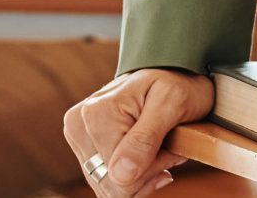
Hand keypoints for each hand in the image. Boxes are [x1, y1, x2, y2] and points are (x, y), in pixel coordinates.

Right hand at [62, 67, 211, 197]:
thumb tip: (120, 175)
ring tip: (159, 148)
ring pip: (109, 186)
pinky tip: (149, 158)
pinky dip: (133, 177)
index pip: (119, 177)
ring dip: (142, 175)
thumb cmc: (178, 82)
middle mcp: (79, 126)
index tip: (170, 146)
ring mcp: (79, 137)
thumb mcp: (173, 103)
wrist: (173, 71)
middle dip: (146, 173)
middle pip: (111, 184)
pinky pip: (107, 182)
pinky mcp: (85, 147)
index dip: (151, 169)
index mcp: (95, 114)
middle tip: (167, 147)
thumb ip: (146, 139)